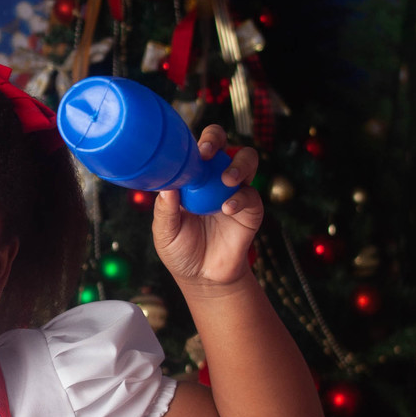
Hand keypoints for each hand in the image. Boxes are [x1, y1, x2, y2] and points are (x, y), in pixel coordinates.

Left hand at [151, 127, 262, 289]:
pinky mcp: (250, 208)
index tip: (189, 151)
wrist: (203, 277)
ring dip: (238, 164)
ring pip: (246, 160)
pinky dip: (240, 198)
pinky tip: (228, 209)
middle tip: (207, 154)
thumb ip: (165, 210)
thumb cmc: (181, 250)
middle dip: (215, 140)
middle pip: (221, 144)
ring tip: (227, 180)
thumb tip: (166, 186)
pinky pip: (250, 194)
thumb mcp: (165, 233)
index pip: (193, 150)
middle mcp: (213, 178)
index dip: (192, 143)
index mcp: (191, 179)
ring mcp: (234, 190)